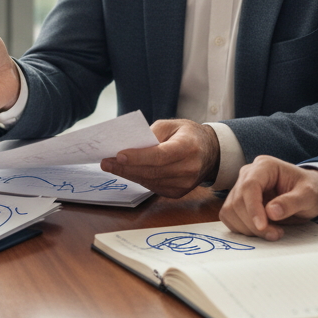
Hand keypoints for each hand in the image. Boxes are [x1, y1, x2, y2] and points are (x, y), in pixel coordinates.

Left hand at [99, 119, 219, 197]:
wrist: (210, 153)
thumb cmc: (189, 135)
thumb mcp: (172, 125)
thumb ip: (153, 133)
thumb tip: (131, 146)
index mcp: (189, 147)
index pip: (160, 156)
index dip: (138, 157)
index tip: (118, 155)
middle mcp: (189, 169)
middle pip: (152, 171)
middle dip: (125, 167)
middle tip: (106, 162)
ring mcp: (184, 184)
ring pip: (150, 181)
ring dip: (128, 174)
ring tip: (111, 166)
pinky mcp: (178, 193)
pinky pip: (153, 187)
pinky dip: (139, 179)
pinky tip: (127, 172)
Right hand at [218, 156, 317, 240]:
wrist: (308, 194)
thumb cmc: (310, 190)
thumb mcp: (309, 195)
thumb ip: (291, 202)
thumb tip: (271, 213)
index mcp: (265, 166)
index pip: (249, 186)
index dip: (253, 208)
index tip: (263, 227)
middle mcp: (248, 174)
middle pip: (238, 201)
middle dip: (254, 223)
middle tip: (276, 234)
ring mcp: (241, 188)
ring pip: (231, 210)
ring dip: (248, 228)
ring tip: (273, 232)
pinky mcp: (238, 202)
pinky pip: (230, 217)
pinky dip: (243, 229)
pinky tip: (262, 230)